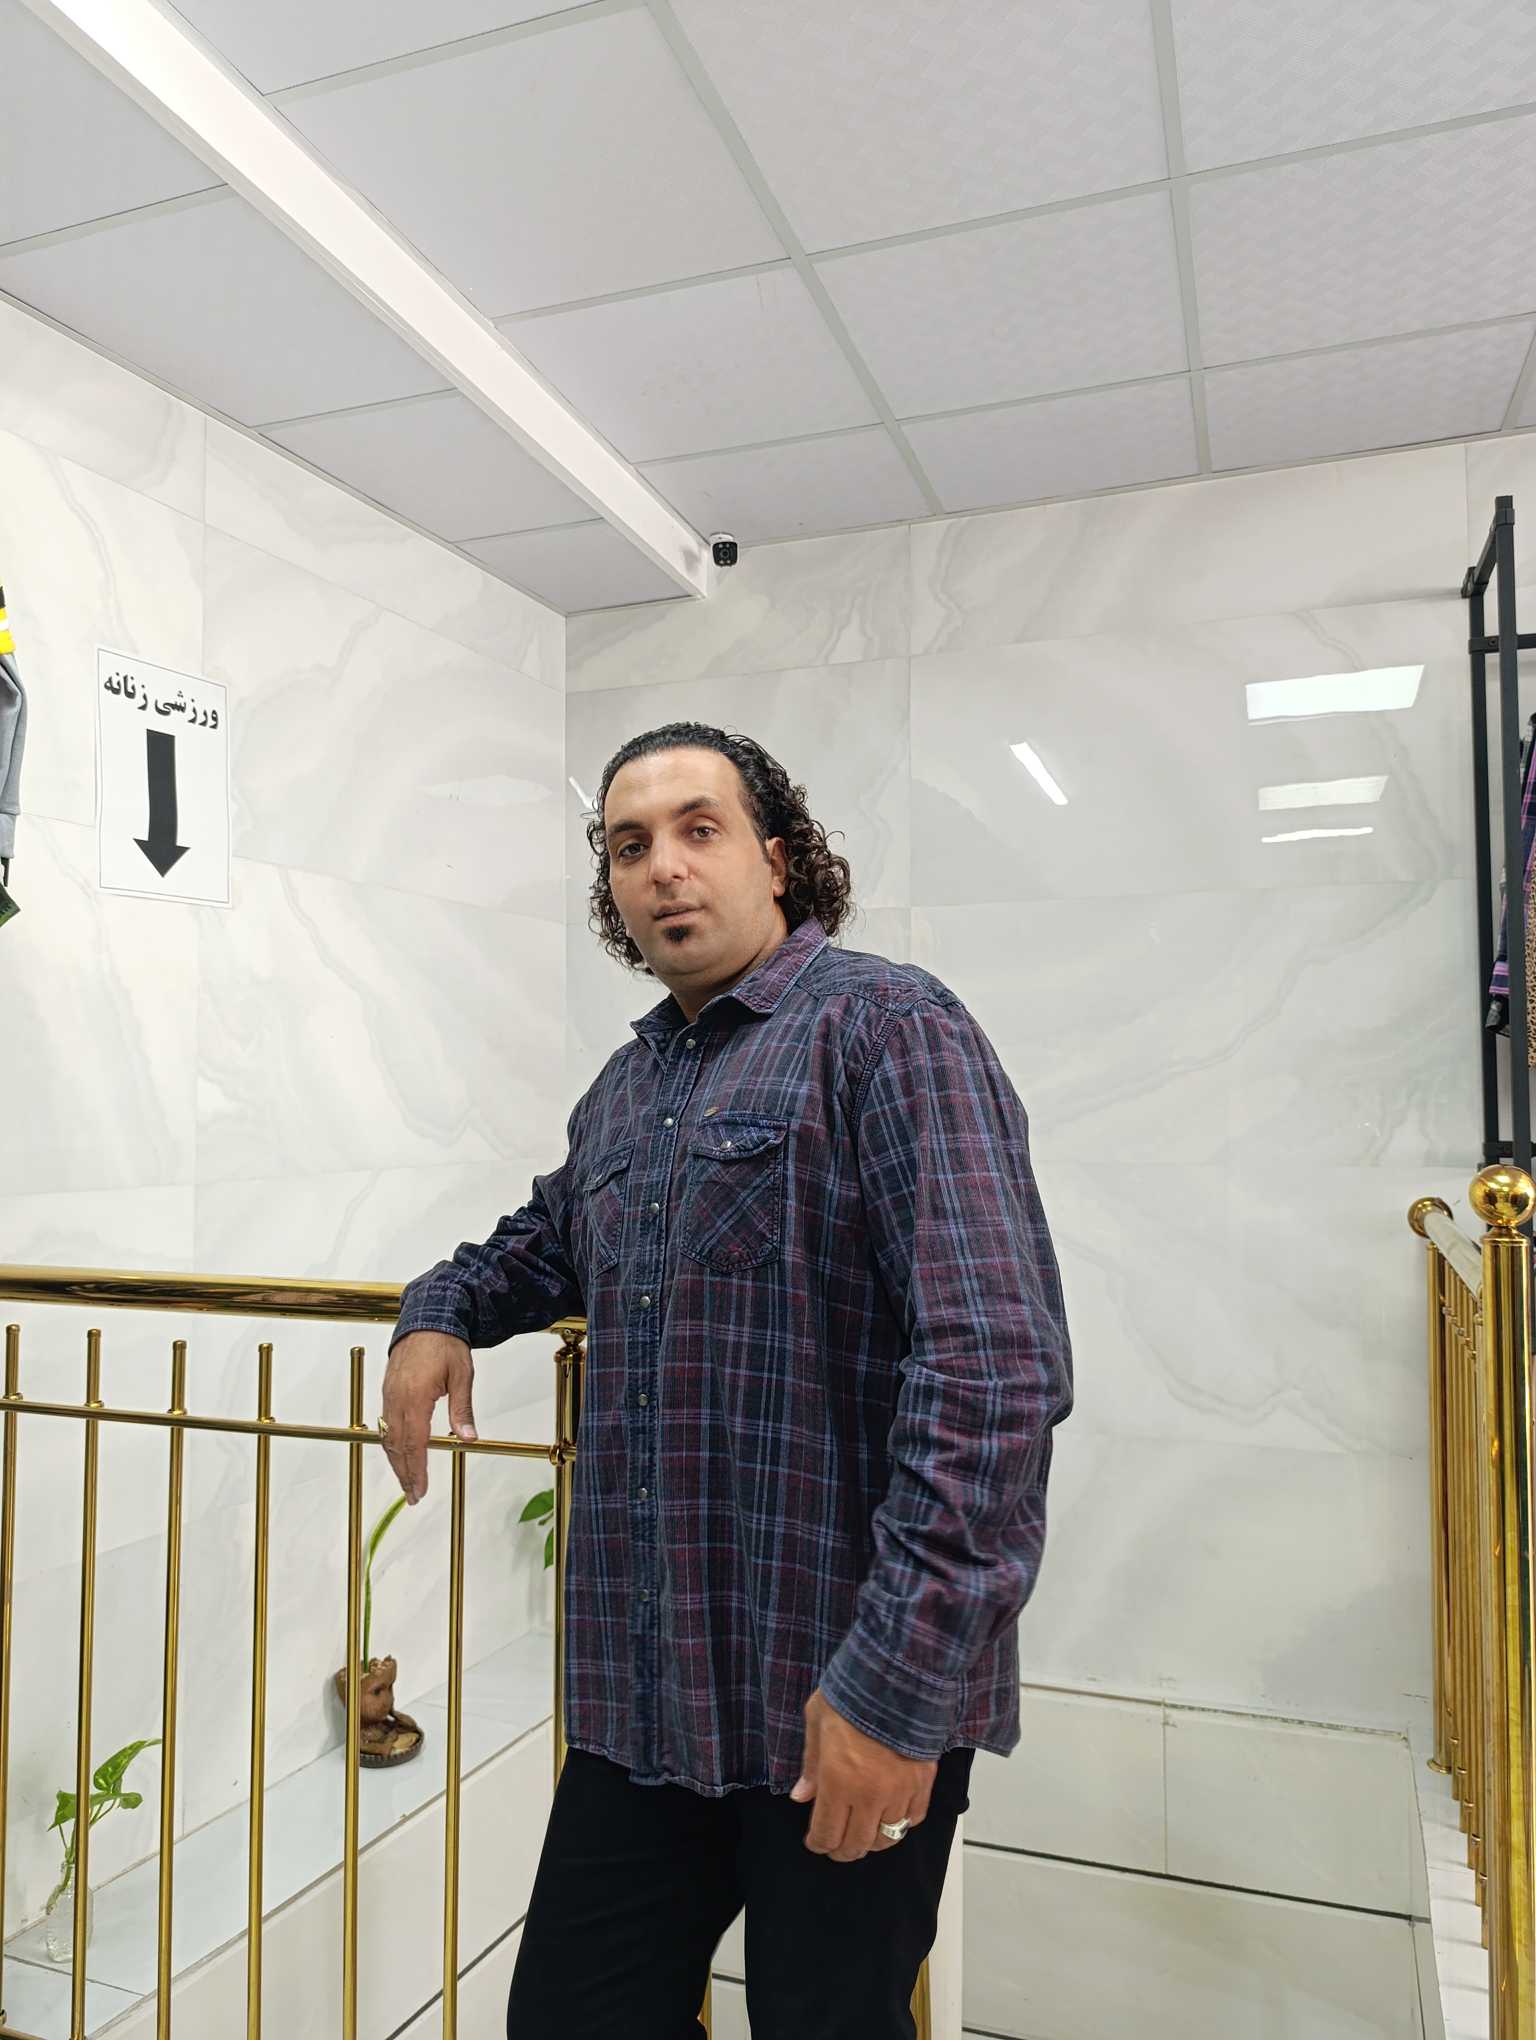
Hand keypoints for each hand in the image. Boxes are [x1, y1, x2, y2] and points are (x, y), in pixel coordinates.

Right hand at [379, 1331, 476, 1503]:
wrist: (428, 1317)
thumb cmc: (446, 1344)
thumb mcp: (462, 1376)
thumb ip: (462, 1410)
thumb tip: (468, 1439)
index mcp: (416, 1397)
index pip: (415, 1443)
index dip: (417, 1470)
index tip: (420, 1490)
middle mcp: (397, 1398)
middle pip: (397, 1446)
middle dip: (404, 1473)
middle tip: (413, 1495)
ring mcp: (389, 1394)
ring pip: (388, 1437)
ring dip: (396, 1462)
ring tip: (406, 1481)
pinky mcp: (387, 1390)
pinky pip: (385, 1423)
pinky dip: (390, 1443)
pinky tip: (398, 1453)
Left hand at [789, 1689, 935, 1862]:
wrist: (898, 1674)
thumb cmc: (850, 1694)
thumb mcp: (817, 1720)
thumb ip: (810, 1764)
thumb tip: (800, 1798)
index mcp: (839, 1781)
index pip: (827, 1833)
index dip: (818, 1844)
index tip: (814, 1841)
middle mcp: (870, 1795)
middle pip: (857, 1845)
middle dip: (842, 1850)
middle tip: (835, 1845)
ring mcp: (901, 1792)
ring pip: (887, 1838)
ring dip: (872, 1841)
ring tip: (863, 1833)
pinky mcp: (924, 1782)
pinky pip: (913, 1818)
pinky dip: (901, 1823)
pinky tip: (891, 1815)